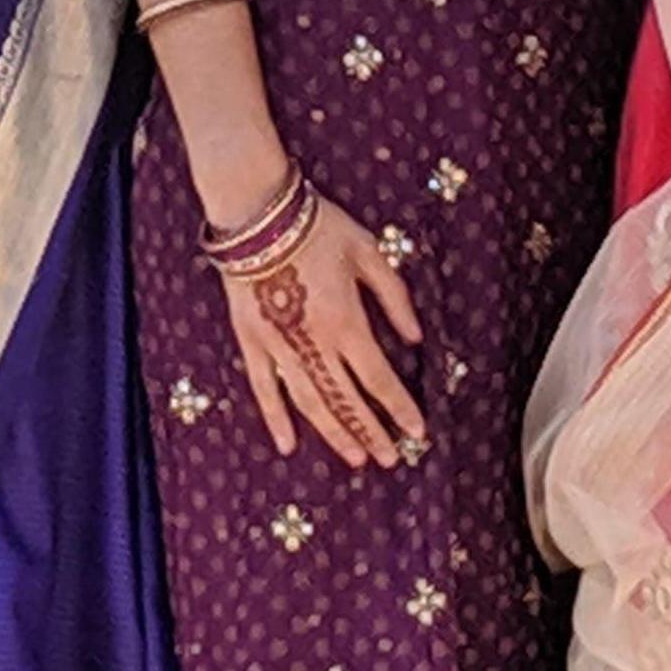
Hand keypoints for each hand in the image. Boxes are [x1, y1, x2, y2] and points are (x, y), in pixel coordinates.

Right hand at [223, 196, 426, 469]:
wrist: (259, 212)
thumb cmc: (318, 226)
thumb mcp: (368, 251)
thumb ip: (394, 296)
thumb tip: (415, 337)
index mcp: (347, 321)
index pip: (379, 378)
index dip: (400, 408)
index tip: (418, 432)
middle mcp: (315, 343)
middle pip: (347, 400)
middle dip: (371, 432)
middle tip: (391, 458)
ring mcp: (280, 346)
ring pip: (310, 403)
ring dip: (335, 434)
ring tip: (355, 458)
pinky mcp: (252, 341)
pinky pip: (264, 388)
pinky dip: (275, 419)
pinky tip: (288, 446)